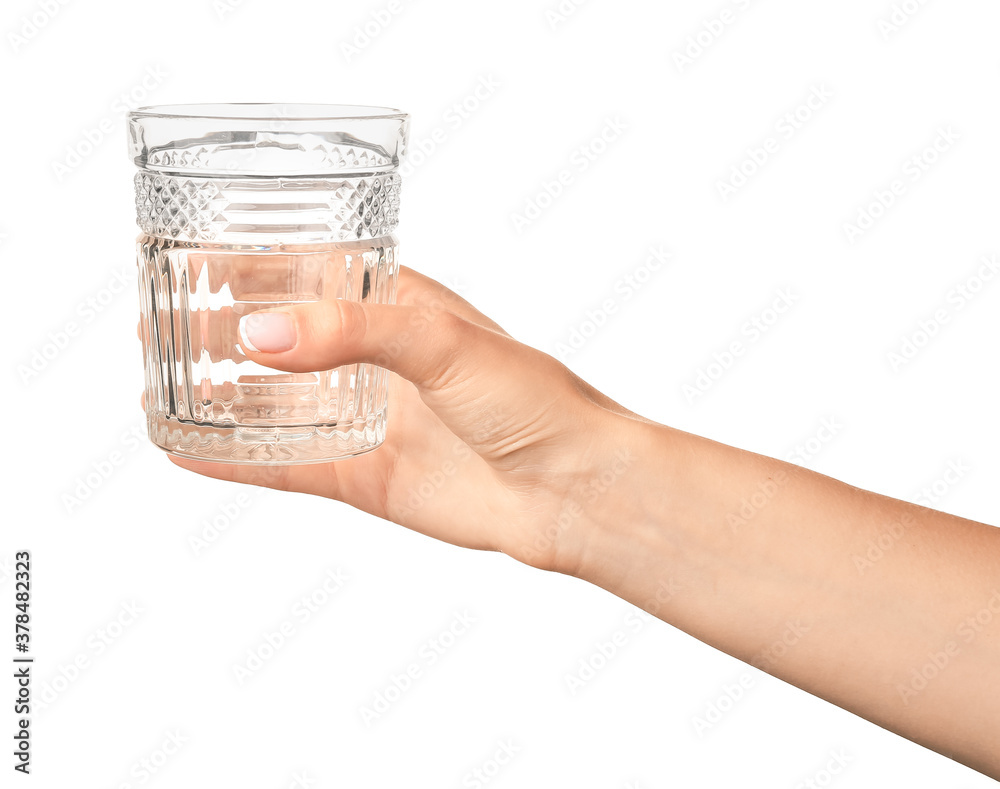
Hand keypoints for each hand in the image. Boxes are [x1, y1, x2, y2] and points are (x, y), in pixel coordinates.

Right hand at [164, 266, 649, 573]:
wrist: (570, 486)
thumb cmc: (531, 399)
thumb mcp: (441, 341)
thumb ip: (350, 330)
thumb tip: (256, 335)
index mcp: (399, 306)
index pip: (312, 271)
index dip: (255, 264)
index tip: (194, 257)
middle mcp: (376, 359)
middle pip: (284, 338)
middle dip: (225, 330)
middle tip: (161, 322)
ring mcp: (367, 418)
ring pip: (277, 402)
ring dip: (222, 394)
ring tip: (160, 382)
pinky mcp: (365, 475)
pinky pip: (286, 465)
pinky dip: (235, 460)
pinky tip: (186, 452)